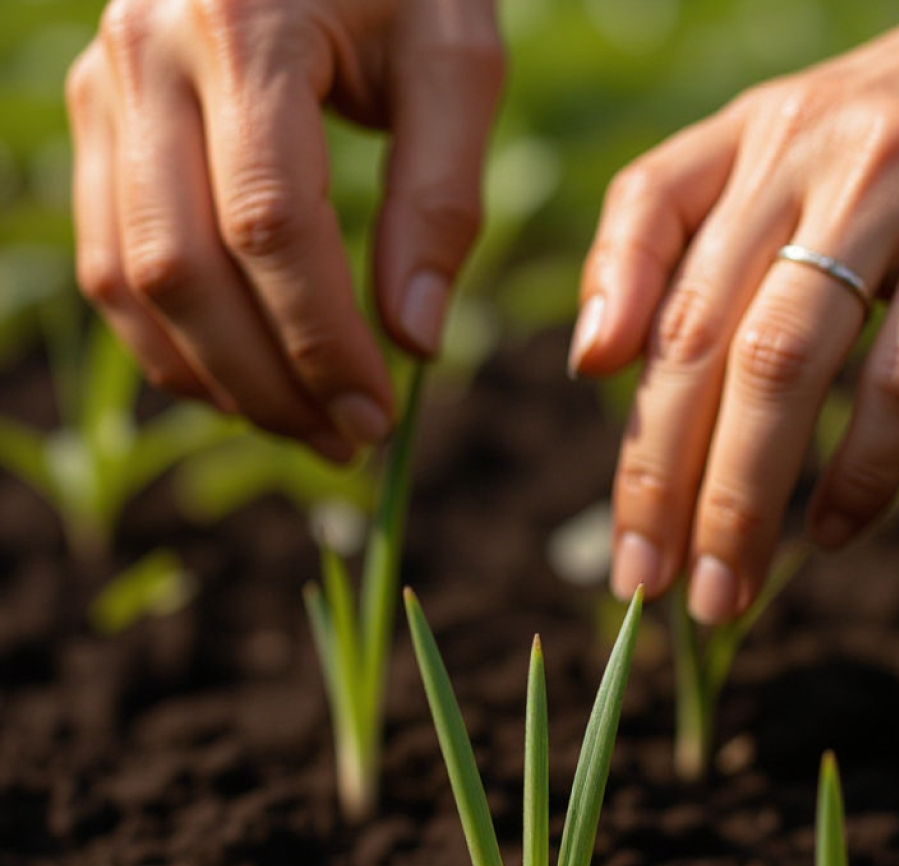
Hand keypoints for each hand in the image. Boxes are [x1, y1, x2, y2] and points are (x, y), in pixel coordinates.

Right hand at [67, 0, 503, 460]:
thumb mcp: (453, 62)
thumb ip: (440, 197)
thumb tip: (414, 343)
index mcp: (245, 22)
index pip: (271, 224)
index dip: (322, 341)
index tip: (377, 414)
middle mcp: (145, 52)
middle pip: (186, 268)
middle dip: (268, 380)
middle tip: (345, 440)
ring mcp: (102, 87)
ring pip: (132, 279)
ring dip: (217, 378)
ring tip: (302, 427)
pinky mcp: (96, 122)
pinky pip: (109, 262)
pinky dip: (171, 342)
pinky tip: (240, 381)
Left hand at [570, 4, 898, 623]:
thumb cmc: (880, 148)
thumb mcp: (770, 157)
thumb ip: (667, 241)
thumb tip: (592, 360)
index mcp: (748, 134)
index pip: (644, 219)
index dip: (607, 330)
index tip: (609, 493)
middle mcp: (807, 153)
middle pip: (701, 335)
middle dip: (662, 473)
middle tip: (647, 581)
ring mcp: (897, 193)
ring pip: (785, 363)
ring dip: (744, 493)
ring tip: (723, 588)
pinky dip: (865, 466)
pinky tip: (831, 533)